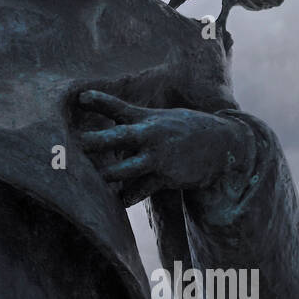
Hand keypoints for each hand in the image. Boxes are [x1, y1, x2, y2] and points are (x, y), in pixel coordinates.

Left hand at [77, 90, 253, 202]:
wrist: (221, 145)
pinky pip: (141, 189)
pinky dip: (128, 196)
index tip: (81, 97)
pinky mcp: (166, 177)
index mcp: (146, 119)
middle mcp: (150, 136)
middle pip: (119, 137)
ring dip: (109, 174)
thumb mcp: (158, 118)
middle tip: (78, 143)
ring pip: (127, 169)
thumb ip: (130, 119)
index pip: (119, 107)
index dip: (100, 101)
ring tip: (91, 179)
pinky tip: (117, 201)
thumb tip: (108, 118)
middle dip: (98, 141)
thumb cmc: (182, 129)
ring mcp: (158, 158)